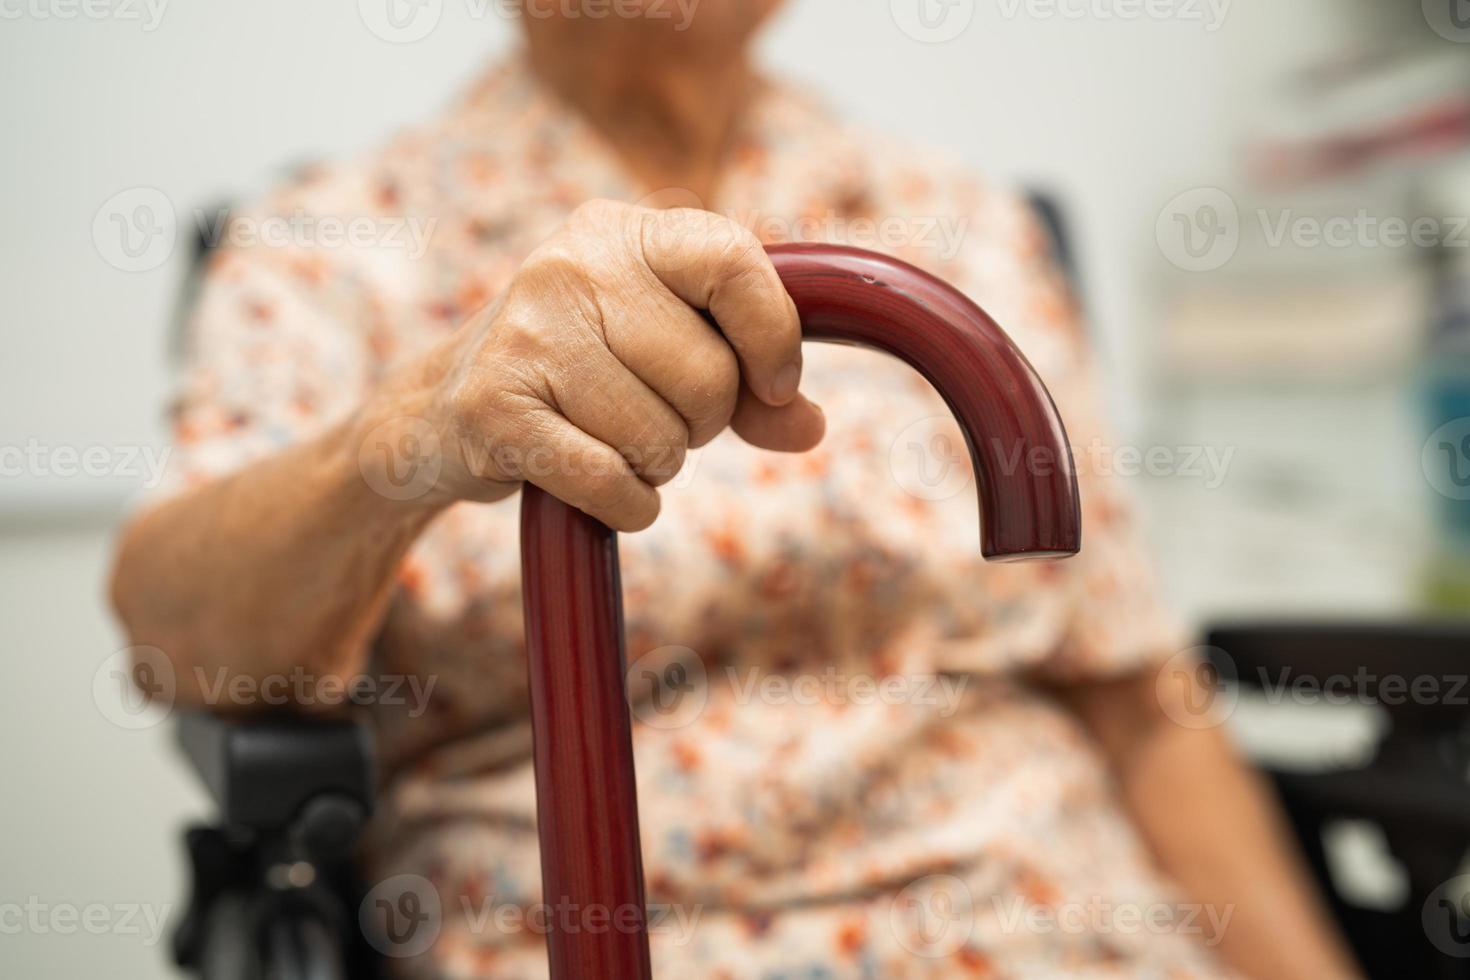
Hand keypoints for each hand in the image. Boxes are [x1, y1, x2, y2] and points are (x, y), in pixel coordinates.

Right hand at [411, 199, 825, 529]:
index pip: (733, 260)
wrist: (437, 414)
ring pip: (662, 438)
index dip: (774, 336)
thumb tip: (810, 424)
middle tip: (652, 418)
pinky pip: (613, 482)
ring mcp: (525, 334)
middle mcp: (570, 265)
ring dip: (654, 467)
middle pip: (708, 375)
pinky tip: (595, 485)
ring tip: (606, 440)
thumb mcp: (664, 356)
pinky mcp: (493, 408)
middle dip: (701, 424)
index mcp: (623, 233)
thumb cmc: (577, 377)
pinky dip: (625, 504)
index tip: (777, 386)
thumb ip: (747, 384)